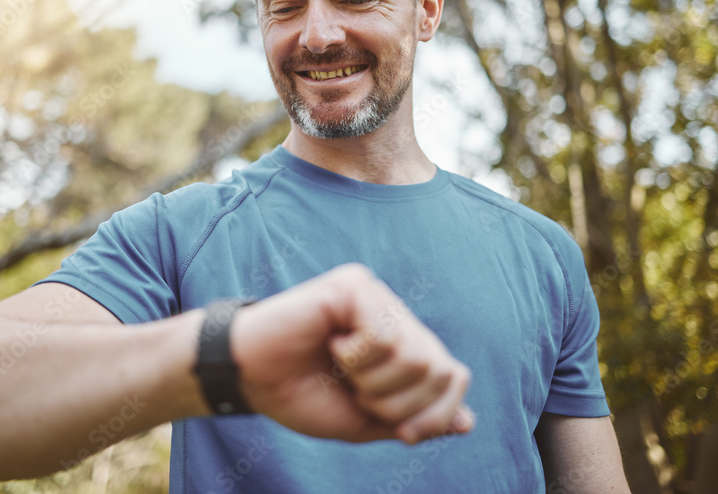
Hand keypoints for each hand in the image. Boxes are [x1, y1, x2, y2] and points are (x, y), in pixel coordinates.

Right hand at [230, 263, 473, 443]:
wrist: (250, 379)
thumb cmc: (301, 396)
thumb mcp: (365, 420)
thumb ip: (414, 420)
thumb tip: (467, 423)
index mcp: (403, 345)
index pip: (454, 376)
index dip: (436, 414)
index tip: (401, 432)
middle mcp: (396, 316)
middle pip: (439, 369)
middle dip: (398, 404)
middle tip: (356, 393)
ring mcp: (377, 297)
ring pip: (415, 354)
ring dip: (373, 382)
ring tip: (339, 367)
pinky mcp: (354, 285)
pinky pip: (383, 335)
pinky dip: (355, 357)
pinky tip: (330, 343)